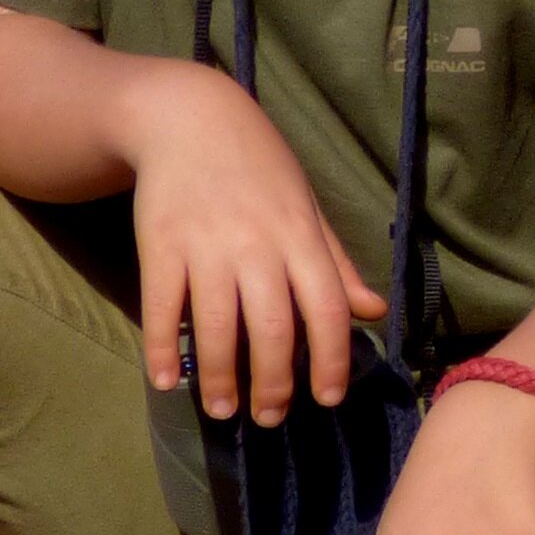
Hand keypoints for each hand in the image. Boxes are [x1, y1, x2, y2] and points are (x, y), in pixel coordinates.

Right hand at [114, 66, 386, 423]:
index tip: (327, 399)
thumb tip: (374, 311)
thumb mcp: (305, 206)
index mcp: (300, 236)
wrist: (188, 117)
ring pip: (217, 326)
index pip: (327, 309)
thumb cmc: (258, 167)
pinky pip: (163, 307)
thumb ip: (336, 263)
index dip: (332, 359)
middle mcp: (257, 244)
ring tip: (222, 410)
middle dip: (274, 382)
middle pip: (273, 328)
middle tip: (270, 418)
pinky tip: (165, 381)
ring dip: (220, 377)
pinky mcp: (160, 244)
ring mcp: (206, 245)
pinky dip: (163, 348)